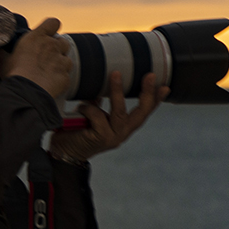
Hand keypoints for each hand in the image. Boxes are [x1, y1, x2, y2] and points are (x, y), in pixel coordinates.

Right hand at [3, 18, 71, 98]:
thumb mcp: (1, 61)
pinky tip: (50, 84)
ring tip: (48, 73)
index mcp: (37, 38)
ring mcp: (61, 62)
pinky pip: (66, 76)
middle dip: (57, 48)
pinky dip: (61, 79)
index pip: (53, 22)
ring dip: (60, 64)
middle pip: (62, 41)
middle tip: (46, 57)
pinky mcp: (66, 77)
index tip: (47, 34)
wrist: (26, 94)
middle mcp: (52, 46)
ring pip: (66, 59)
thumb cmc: (14, 75)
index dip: (52, 28)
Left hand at [50, 71, 169, 162]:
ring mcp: (112, 137)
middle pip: (141, 113)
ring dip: (117, 92)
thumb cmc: (76, 132)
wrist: (63, 153)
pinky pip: (97, 115)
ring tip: (115, 74)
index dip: (154, 100)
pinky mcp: (101, 138)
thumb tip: (100, 85)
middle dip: (147, 94)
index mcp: (123, 127)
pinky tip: (78, 110)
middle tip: (150, 76)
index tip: (164, 86)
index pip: (143, 112)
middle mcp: (121, 133)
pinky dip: (87, 108)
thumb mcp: (91, 114)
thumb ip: (98, 103)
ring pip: (119, 112)